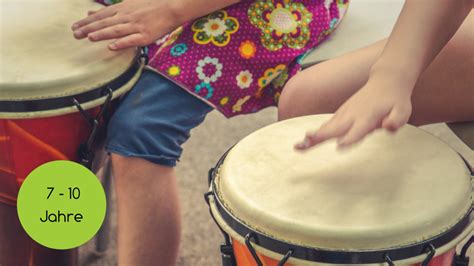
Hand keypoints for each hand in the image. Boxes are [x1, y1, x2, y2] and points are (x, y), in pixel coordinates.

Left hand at [71, 0, 179, 49]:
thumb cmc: (151, 5)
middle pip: (105, 23)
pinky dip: (121, 43)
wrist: (171, 8)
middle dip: (89, 28)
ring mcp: (136, 26)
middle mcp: (127, 17)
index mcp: (123, 9)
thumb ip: (109, 9)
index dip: (87, 21)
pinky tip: (111, 47)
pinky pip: (131, 40)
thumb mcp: (128, 3)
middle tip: (75, 34)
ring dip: (102, 34)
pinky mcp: (145, 36)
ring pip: (116, 30)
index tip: (75, 27)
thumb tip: (90, 12)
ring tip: (89, 37)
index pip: (101, 15)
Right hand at [295, 74, 413, 149]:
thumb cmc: (395, 99)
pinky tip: (306, 142)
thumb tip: (388, 127)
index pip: (358, 130)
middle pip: (334, 128)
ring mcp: (345, 114)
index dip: (351, 138)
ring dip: (313, 136)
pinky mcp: (341, 114)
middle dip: (320, 137)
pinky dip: (316, 133)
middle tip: (305, 144)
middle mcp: (353, 115)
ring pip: (327, 127)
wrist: (386, 80)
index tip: (340, 145)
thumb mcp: (403, 111)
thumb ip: (396, 120)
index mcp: (368, 117)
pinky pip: (327, 125)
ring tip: (298, 146)